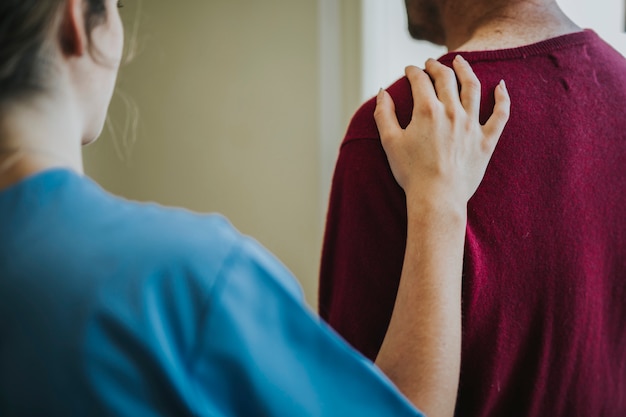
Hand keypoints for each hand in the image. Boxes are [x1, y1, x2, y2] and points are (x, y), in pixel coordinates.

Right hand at [375, 55, 509, 207]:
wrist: (437, 198)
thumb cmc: (411, 173)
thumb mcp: (390, 142)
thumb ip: (384, 114)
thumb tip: (382, 91)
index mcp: (427, 111)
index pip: (420, 80)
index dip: (413, 71)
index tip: (409, 70)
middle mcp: (451, 112)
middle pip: (446, 78)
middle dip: (435, 67)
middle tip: (430, 63)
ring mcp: (472, 125)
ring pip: (472, 88)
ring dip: (465, 70)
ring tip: (460, 61)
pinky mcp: (486, 140)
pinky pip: (500, 115)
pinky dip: (503, 98)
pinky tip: (501, 86)